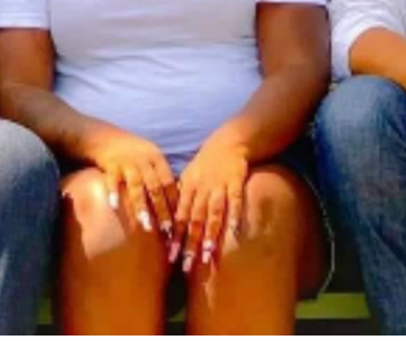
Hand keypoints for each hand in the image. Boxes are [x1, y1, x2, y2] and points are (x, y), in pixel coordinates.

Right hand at [81, 125, 177, 242]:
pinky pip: (113, 179)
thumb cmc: (132, 151)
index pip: (169, 182)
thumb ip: (161, 176)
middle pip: (155, 187)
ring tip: (145, 224)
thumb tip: (175, 202)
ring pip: (136, 186)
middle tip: (166, 229)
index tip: (178, 221)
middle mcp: (144, 160)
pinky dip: (114, 192)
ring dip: (141, 206)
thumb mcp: (150, 157)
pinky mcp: (111, 164)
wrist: (107, 137)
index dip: (173, 202)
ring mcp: (127, 162)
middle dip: (161, 209)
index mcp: (157, 158)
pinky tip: (114, 206)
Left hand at [172, 136, 248, 271]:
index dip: (175, 236)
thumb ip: (181, 198)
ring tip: (207, 254)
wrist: (229, 141)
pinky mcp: (236, 181)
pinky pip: (236, 199)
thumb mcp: (189, 176)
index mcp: (188, 186)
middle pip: (195, 218)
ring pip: (213, 211)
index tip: (170, 257)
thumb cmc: (206, 163)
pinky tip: (235, 231)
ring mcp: (219, 184)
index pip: (180, 215)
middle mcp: (202, 187)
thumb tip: (168, 223)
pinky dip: (235, 214)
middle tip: (187, 265)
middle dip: (190, 242)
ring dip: (210, 233)